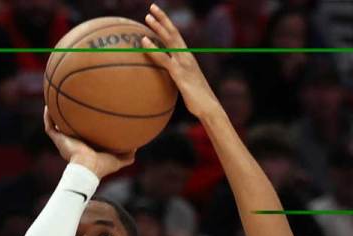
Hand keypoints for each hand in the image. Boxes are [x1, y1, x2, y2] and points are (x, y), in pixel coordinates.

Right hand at [43, 106, 133, 178]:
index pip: (82, 136)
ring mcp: (63, 142)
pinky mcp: (58, 140)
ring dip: (54, 116)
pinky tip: (48, 105)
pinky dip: (48, 116)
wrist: (87, 168)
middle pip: (67, 130)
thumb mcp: (118, 160)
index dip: (83, 128)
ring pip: (56, 127)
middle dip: (68, 120)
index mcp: (84, 149)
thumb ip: (127, 155)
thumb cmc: (101, 167)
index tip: (87, 118)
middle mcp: (72, 144)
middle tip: (72, 107)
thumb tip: (137, 146)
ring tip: (56, 102)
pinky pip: (50, 126)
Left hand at [141, 4, 220, 118]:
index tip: (158, 16)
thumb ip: (177, 79)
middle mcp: (187, 56)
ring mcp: (183, 63)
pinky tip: (143, 41)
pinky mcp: (179, 73)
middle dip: (163, 19)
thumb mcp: (186, 86)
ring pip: (169, 40)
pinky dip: (153, 48)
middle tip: (152, 7)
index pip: (177, 37)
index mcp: (188, 58)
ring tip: (147, 17)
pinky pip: (163, 58)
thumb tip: (168, 80)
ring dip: (158, 27)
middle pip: (173, 33)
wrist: (209, 108)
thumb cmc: (198, 100)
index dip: (167, 25)